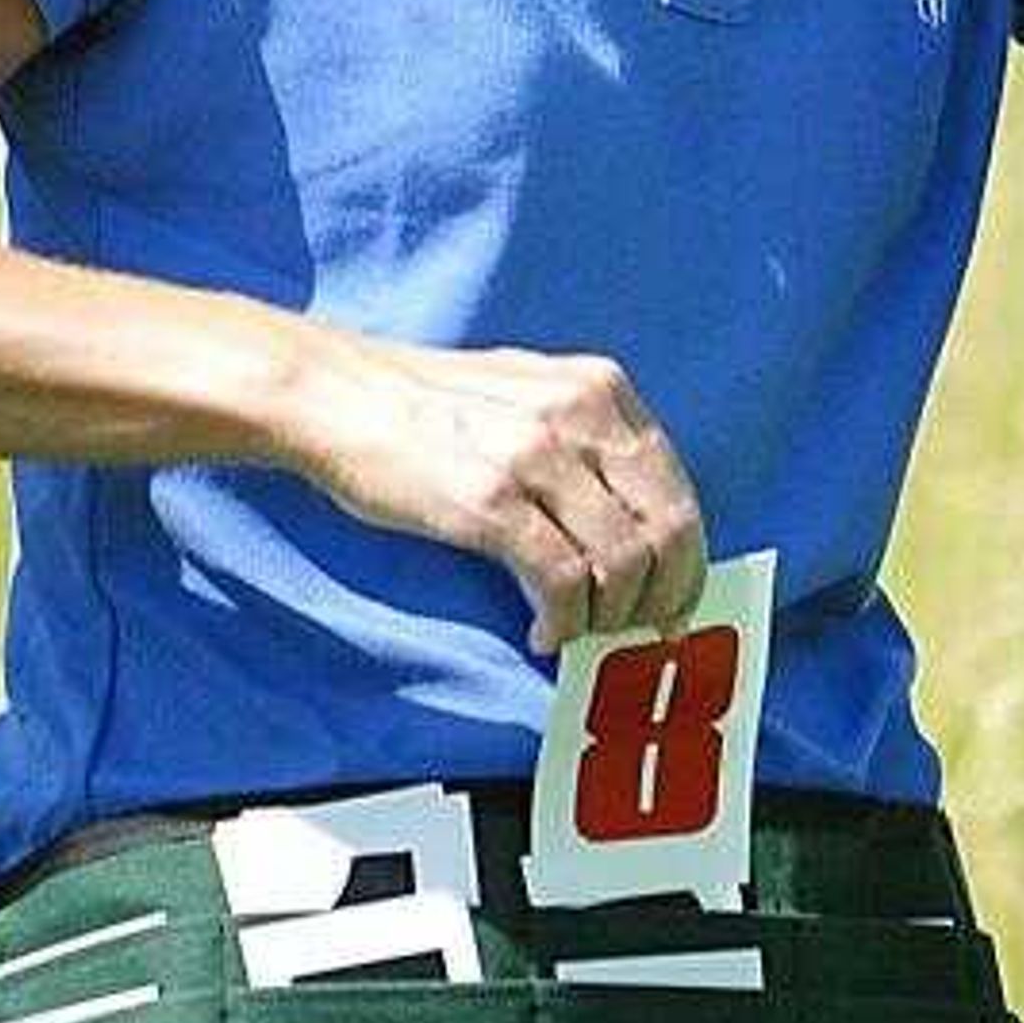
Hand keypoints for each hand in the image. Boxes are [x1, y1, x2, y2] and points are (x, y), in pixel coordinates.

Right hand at [276, 328, 710, 655]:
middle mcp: (580, 416)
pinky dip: (564, 622)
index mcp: (601, 390)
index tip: (673, 602)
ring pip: (622, 563)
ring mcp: (537, 457)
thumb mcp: (530, 394)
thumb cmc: (428, 404)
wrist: (336, 395)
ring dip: (609, 617)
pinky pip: (562, 581)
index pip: (677, 490)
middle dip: (664, 596)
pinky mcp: (490, 502)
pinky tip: (542, 632)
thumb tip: (640, 525)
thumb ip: (589, 441)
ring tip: (580, 632)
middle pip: (666, 529)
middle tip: (640, 631)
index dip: (687, 560)